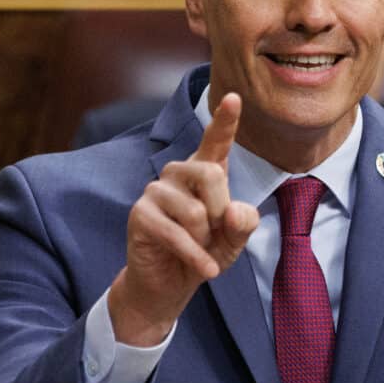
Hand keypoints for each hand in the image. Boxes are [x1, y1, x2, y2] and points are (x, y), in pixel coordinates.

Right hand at [108, 93, 259, 345]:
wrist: (169, 285)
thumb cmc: (203, 253)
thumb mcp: (233, 240)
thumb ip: (243, 223)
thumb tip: (232, 210)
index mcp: (203, 172)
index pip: (215, 142)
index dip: (225, 120)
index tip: (235, 97)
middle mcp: (177, 174)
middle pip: (210, 175)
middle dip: (221, 211)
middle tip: (216, 234)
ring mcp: (155, 191)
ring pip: (195, 210)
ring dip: (205, 239)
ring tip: (200, 249)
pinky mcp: (140, 215)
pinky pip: (177, 233)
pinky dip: (196, 256)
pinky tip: (206, 270)